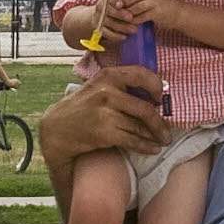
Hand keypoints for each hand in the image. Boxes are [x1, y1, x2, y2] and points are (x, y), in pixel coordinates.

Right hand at [39, 63, 165, 184]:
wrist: (56, 130)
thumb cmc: (79, 108)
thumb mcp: (95, 88)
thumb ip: (118, 86)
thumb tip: (151, 93)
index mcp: (107, 76)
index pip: (141, 75)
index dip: (157, 86)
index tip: (161, 98)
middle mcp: (106, 92)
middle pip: (145, 108)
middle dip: (160, 123)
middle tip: (167, 131)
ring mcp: (105, 113)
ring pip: (140, 127)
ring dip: (154, 136)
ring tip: (161, 140)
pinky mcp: (104, 133)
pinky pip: (133, 140)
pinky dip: (146, 146)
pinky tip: (153, 149)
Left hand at [115, 0, 174, 27]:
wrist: (178, 13)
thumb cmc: (161, 3)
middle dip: (126, 1)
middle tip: (120, 7)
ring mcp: (159, 1)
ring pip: (138, 6)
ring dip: (129, 11)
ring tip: (125, 15)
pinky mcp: (158, 13)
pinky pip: (142, 16)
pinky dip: (135, 19)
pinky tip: (132, 21)